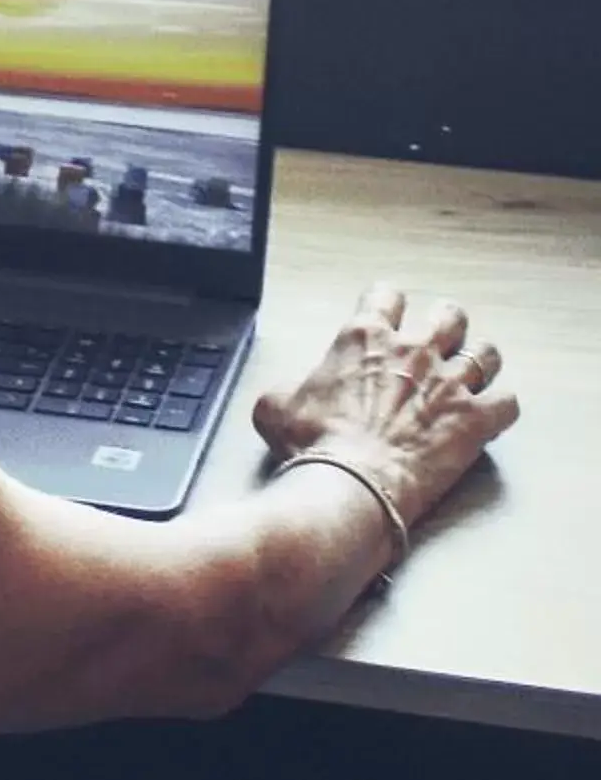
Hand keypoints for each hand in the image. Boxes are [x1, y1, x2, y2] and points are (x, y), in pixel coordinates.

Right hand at [252, 282, 518, 533]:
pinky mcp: (475, 420)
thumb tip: (283, 396)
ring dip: (480, 362)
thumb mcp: (273, 408)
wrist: (346, 484)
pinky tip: (492, 415)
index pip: (386, 295)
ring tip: (473, 375)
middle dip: (447, 326)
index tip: (389, 316)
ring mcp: (449, 384)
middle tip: (441, 342)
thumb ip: (285, 390)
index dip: (389, 305)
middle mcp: (413, 351)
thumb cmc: (311, 445)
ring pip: (486, 353)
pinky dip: (501, 407)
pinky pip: (507, 402)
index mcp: (364, 338)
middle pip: (449, 316)